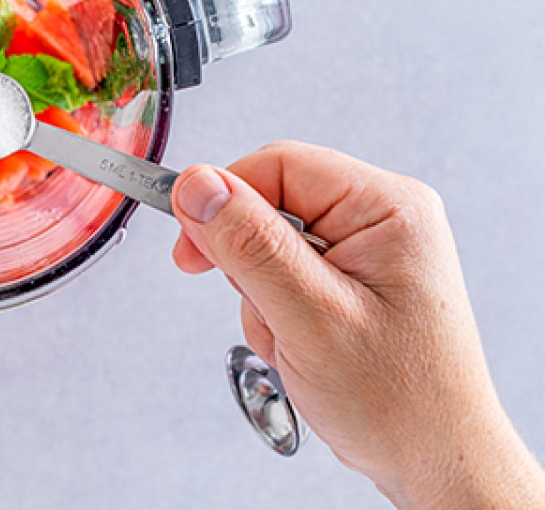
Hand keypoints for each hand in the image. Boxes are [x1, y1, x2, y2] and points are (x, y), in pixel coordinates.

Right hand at [170, 142, 544, 509]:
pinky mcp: (354, 281)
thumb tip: (198, 186)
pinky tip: (302, 346)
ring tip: (295, 341)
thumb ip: (249, 245)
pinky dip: (277, 313)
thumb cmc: (399, 401)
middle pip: (270, 203)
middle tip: (267, 311)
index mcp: (386, 207)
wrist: (436, 462)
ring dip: (262, 297)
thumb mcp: (308, 317)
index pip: (277, 164)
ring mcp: (370, 251)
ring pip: (270, 245)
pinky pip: (286, 276)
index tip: (191, 246)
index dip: (223, 200)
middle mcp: (383, 218)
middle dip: (249, 265)